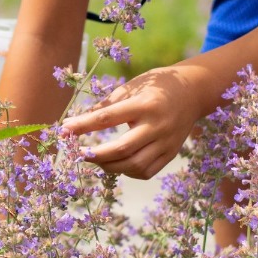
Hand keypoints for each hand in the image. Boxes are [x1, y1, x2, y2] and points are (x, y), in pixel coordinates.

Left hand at [59, 65, 201, 178]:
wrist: (192, 92)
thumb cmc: (155, 85)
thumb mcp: (131, 86)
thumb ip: (106, 104)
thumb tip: (77, 121)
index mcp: (144, 104)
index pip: (107, 118)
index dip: (83, 126)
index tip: (64, 130)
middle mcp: (157, 125)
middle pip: (122, 148)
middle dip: (95, 154)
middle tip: (77, 153)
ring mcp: (167, 142)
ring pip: (134, 164)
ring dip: (109, 166)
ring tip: (95, 159)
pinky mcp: (171, 153)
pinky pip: (146, 171)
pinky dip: (127, 171)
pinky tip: (117, 164)